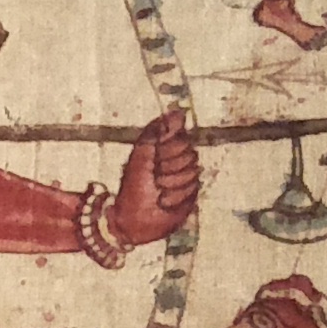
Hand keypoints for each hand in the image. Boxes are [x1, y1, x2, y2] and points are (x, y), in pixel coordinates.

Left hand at [109, 113, 199, 247]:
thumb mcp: (142, 153)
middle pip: (190, 155)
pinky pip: (193, 190)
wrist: (132, 217)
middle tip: (155, 177)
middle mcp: (180, 161)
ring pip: (193, 173)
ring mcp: (187, 179)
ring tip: (158, 191)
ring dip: (171, 184)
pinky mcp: (191, 196)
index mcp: (167, 148)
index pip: (182, 138)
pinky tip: (164, 202)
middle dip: (170, 167)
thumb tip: (178, 110)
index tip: (155, 157)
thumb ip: (158, 130)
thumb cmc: (133, 185)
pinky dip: (175, 197)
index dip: (169, 148)